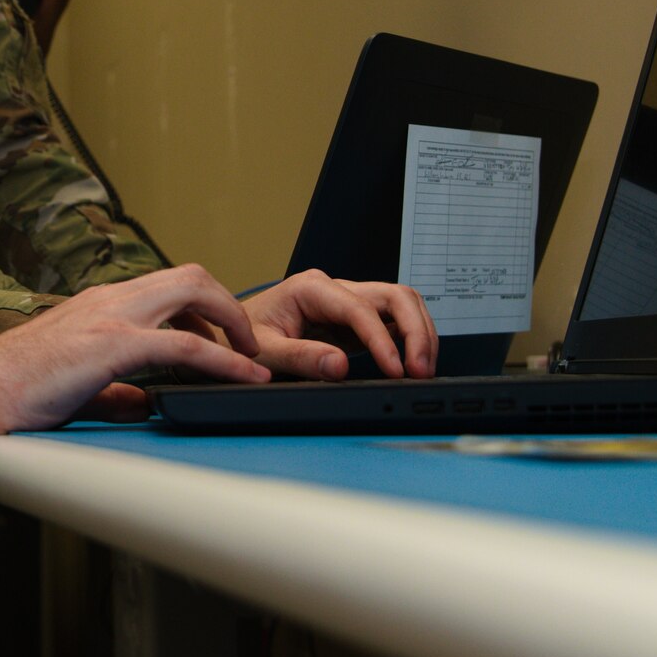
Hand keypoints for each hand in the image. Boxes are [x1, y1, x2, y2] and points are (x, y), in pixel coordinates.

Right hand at [0, 264, 268, 439]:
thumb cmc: (14, 392)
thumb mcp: (74, 385)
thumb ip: (113, 390)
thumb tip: (142, 404)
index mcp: (99, 304)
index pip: (166, 285)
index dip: (202, 308)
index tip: (219, 339)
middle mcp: (109, 299)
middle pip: (189, 275)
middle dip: (227, 305)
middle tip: (244, 342)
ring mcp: (111, 316)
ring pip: (192, 291)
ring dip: (231, 320)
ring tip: (252, 355)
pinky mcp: (112, 344)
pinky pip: (184, 345)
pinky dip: (223, 358)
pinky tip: (244, 375)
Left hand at [239, 269, 436, 380]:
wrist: (232, 337)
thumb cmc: (243, 339)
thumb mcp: (266, 351)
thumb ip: (301, 357)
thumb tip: (339, 366)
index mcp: (311, 288)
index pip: (361, 309)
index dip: (384, 340)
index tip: (396, 369)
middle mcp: (333, 289)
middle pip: (393, 296)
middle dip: (415, 330)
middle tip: (422, 369)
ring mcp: (346, 302)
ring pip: (400, 304)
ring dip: (418, 333)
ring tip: (423, 368)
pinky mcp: (353, 320)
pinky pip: (392, 321)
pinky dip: (408, 339)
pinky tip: (412, 362)